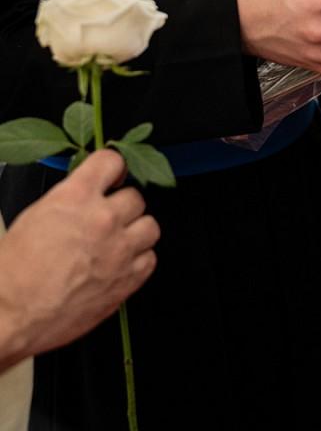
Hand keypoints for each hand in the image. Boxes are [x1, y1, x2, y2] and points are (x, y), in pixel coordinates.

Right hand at [0, 150, 158, 367]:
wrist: (10, 314)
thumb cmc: (14, 273)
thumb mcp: (37, 215)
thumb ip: (71, 199)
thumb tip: (86, 195)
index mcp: (77, 197)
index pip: (113, 161)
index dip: (112, 168)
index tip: (112, 176)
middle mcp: (103, 219)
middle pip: (135, 196)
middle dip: (122, 205)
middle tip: (109, 217)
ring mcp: (118, 251)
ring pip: (150, 226)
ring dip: (136, 231)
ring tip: (120, 240)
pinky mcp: (125, 282)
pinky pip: (150, 260)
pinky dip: (139, 260)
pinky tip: (123, 264)